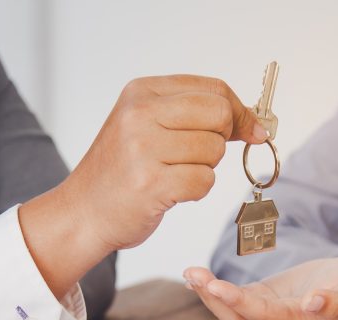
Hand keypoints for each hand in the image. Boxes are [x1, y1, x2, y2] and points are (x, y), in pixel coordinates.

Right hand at [67, 75, 266, 250]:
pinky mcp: (151, 184)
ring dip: (204, 168)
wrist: (82, 212)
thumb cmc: (121, 172)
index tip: (250, 129)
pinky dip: (196, 191)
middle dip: (222, 139)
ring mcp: (143, 149)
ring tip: (173, 174)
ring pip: (214, 150)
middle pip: (219, 114)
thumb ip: (194, 116)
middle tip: (199, 156)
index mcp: (141, 92)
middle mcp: (139, 114)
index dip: (239, 111)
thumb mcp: (146, 126)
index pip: (213, 89)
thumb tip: (255, 124)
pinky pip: (204, 181)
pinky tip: (171, 192)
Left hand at [183, 256, 337, 319]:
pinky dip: (214, 290)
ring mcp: (268, 317)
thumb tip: (314, 304)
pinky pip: (234, 301)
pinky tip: (197, 279)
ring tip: (190, 272)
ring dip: (209, 293)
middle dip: (213, 296)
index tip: (215, 285)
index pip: (260, 314)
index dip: (237, 301)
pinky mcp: (263, 303)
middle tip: (193, 273)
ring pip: (231, 311)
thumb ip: (334, 300)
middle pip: (237, 317)